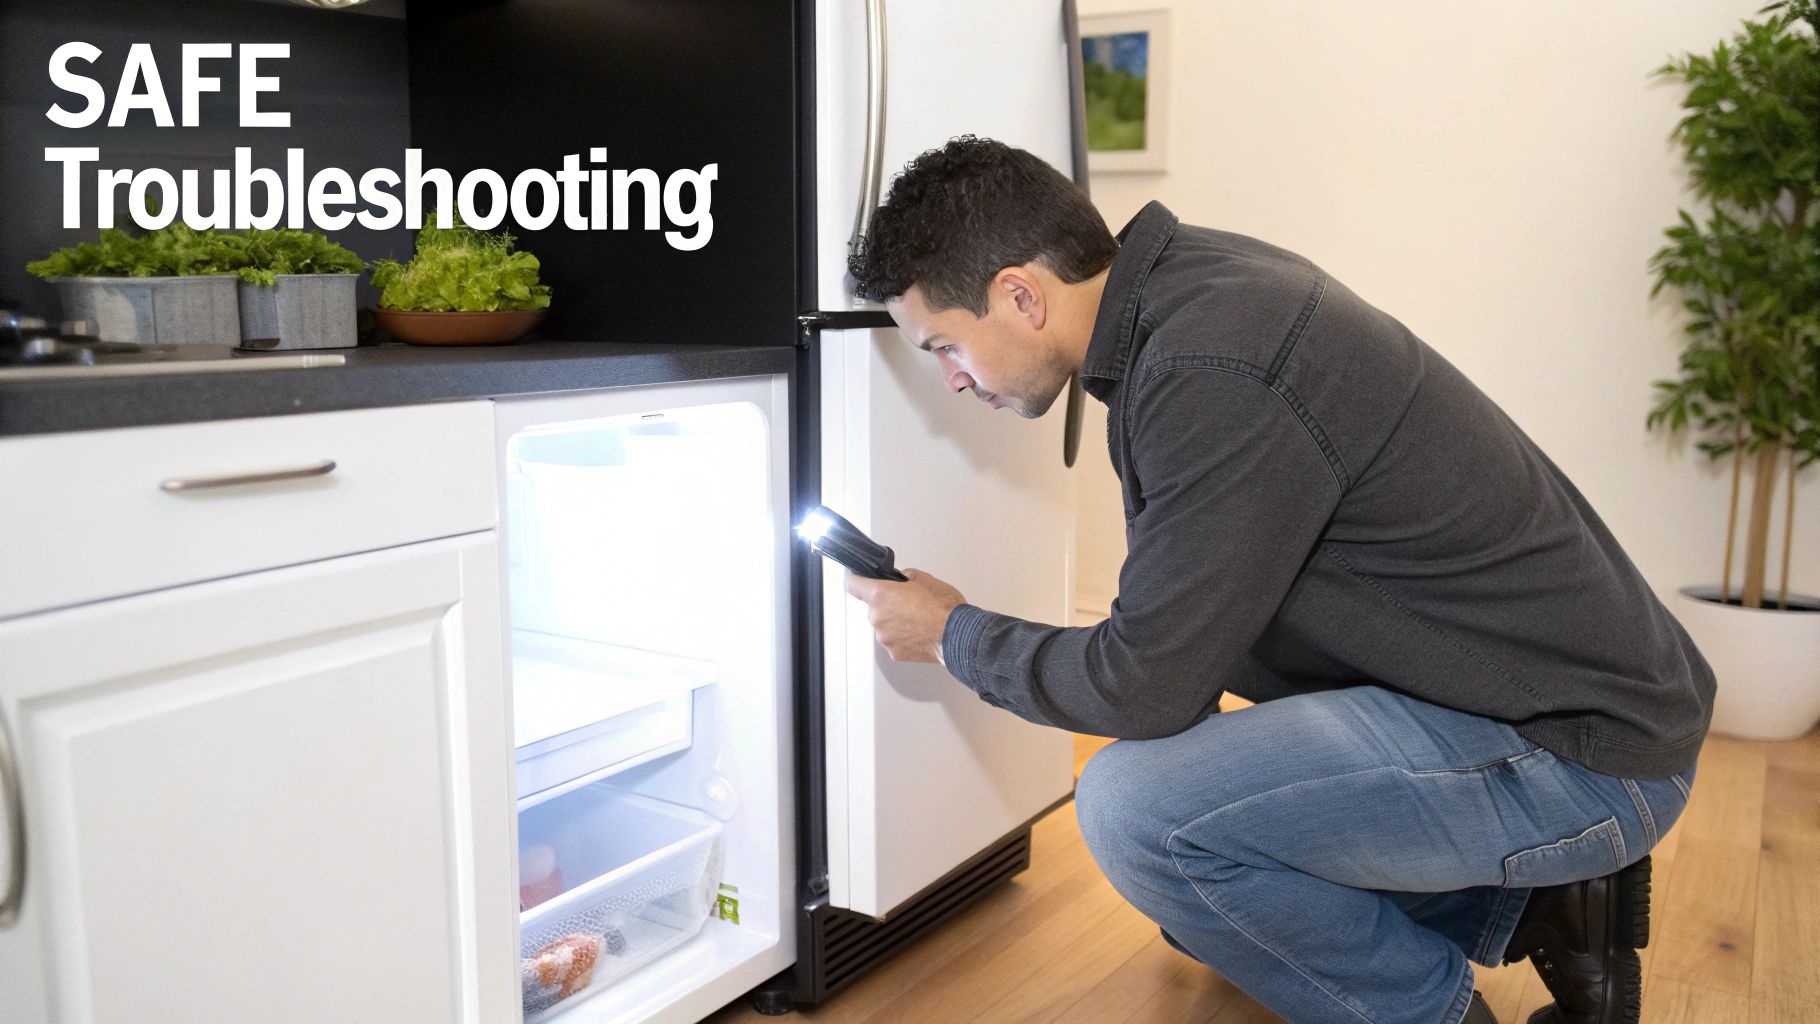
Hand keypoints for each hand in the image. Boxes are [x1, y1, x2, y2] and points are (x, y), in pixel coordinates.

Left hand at [845, 569, 965, 663]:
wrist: (958, 635)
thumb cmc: (944, 607)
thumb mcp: (925, 579)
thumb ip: (906, 576)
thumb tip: (902, 580)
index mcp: (881, 596)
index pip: (854, 585)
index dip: (858, 581)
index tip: (861, 581)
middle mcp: (877, 618)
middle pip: (873, 608)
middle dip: (887, 605)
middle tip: (909, 604)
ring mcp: (885, 638)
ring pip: (884, 626)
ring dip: (895, 623)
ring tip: (918, 621)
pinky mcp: (894, 653)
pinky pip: (894, 641)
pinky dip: (903, 638)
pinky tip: (920, 634)